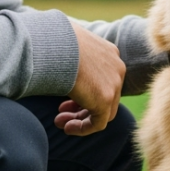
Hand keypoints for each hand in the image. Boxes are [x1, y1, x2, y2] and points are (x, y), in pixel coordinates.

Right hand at [55, 21, 124, 135]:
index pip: (103, 79)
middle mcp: (116, 67)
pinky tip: (67, 128)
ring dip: (80, 119)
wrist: (55, 45)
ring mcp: (114, 83)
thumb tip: (53, 60)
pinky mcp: (106, 98)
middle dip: (81, 106)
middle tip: (60, 111)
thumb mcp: (66, 46)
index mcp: (108, 53)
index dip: (84, 92)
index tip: (64, 99)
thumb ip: (70, 57)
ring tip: (59, 122)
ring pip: (103, 110)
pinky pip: (99, 122)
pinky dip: (83, 128)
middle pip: (105, 95)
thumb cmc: (53, 42)